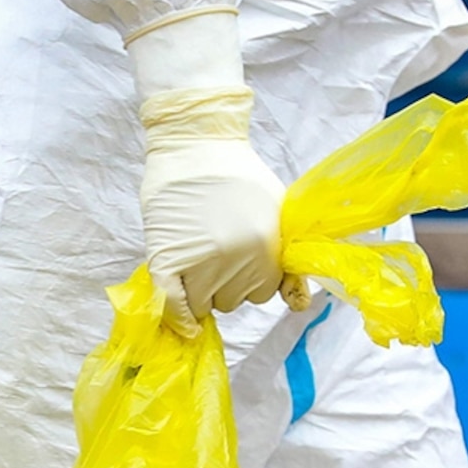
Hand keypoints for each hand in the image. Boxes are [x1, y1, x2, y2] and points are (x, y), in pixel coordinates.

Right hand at [140, 120, 285, 336]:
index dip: (249, 280)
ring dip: (200, 291)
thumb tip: (299, 305)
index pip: (262, 293)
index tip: (238, 262)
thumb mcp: (278, 214)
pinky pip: (173, 304)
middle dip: (224, 284)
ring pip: (205, 304)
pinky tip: (185, 323)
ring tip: (196, 259)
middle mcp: (237, 259)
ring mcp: (201, 260)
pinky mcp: (167, 258)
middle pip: (232, 301)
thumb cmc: (239, 175)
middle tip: (214, 251)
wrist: (196, 144)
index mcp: (267, 249)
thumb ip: (288, 263)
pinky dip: (178, 317)